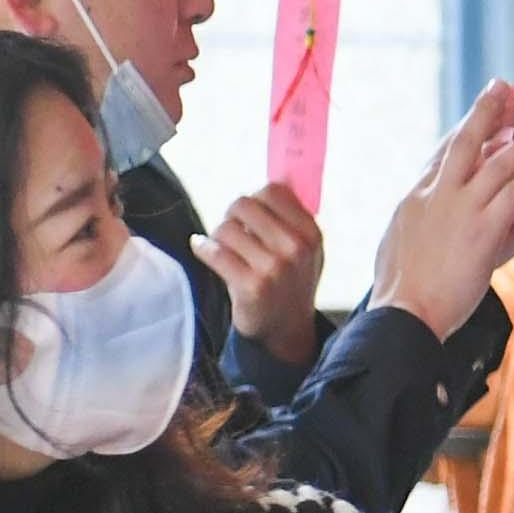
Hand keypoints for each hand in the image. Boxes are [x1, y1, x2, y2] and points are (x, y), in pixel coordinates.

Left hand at [198, 189, 325, 357]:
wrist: (285, 329)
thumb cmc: (291, 282)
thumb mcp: (306, 248)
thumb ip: (292, 217)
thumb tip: (267, 182)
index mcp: (310, 232)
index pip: (273, 191)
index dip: (255, 197)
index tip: (251, 213)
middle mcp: (295, 248)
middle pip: (244, 204)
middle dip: (232, 215)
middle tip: (233, 231)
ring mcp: (273, 268)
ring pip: (225, 228)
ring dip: (217, 236)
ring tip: (223, 247)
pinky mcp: (250, 286)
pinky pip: (214, 252)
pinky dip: (203, 248)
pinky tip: (204, 250)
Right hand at [374, 82, 513, 335]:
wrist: (403, 313)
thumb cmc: (401, 285)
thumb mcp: (402, 236)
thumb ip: (417, 213)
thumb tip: (420, 202)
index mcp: (418, 194)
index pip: (445, 150)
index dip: (468, 125)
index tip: (486, 107)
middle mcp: (438, 193)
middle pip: (466, 139)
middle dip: (488, 109)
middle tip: (507, 85)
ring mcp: (460, 210)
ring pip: (498, 163)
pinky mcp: (482, 231)